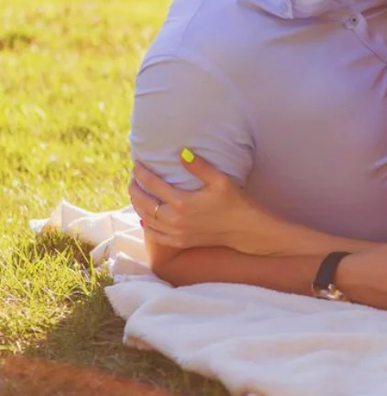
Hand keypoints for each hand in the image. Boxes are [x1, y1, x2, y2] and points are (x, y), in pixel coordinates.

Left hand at [129, 153, 287, 254]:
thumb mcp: (220, 180)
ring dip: (137, 206)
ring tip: (136, 195)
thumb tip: (182, 152)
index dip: (142, 173)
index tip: (137, 165)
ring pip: (146, 219)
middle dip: (135, 190)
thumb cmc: (235, 202)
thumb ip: (199, 167)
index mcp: (182, 201)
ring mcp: (176, 233)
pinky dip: (146, 226)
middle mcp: (175, 219)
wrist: (244, 229)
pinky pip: (155, 235)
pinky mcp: (180, 242)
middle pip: (144, 203)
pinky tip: (145, 219)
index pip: (153, 184)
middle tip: (133, 180)